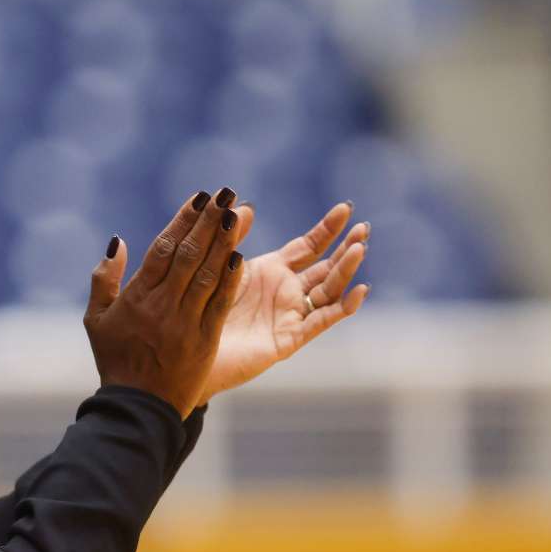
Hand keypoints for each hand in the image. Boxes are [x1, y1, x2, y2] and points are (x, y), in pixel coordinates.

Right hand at [84, 189, 245, 416]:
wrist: (137, 406)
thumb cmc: (114, 360)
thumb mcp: (95, 319)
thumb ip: (103, 279)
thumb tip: (116, 242)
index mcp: (136, 297)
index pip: (162, 250)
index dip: (182, 221)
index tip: (200, 198)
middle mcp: (161, 305)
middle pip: (188, 255)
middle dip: (208, 222)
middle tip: (225, 195)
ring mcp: (184, 323)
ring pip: (206, 274)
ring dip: (223, 242)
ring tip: (237, 214)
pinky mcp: (204, 340)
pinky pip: (219, 304)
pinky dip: (229, 279)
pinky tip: (240, 255)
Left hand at [196, 201, 370, 404]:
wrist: (187, 346)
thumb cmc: (199, 305)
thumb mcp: (219, 265)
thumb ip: (232, 237)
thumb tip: (244, 205)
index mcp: (272, 270)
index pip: (309, 245)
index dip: (328, 228)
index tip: (345, 208)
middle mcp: (287, 291)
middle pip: (326, 267)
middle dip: (346, 247)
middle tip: (364, 227)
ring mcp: (291, 314)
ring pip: (328, 291)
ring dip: (345, 271)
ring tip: (359, 248)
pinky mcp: (289, 338)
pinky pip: (321, 322)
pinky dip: (342, 307)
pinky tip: (358, 291)